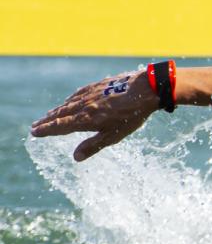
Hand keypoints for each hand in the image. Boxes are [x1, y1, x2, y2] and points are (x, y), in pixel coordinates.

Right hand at [30, 70, 157, 160]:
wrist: (144, 90)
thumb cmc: (131, 116)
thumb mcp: (113, 136)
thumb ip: (93, 146)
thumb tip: (75, 157)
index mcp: (85, 119)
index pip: (60, 126)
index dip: (46, 130)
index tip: (34, 132)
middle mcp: (83, 105)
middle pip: (61, 114)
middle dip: (47, 121)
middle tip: (35, 125)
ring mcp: (90, 93)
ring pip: (68, 103)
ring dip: (57, 110)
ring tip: (48, 115)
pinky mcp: (98, 85)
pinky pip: (78, 94)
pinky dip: (70, 100)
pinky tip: (69, 100)